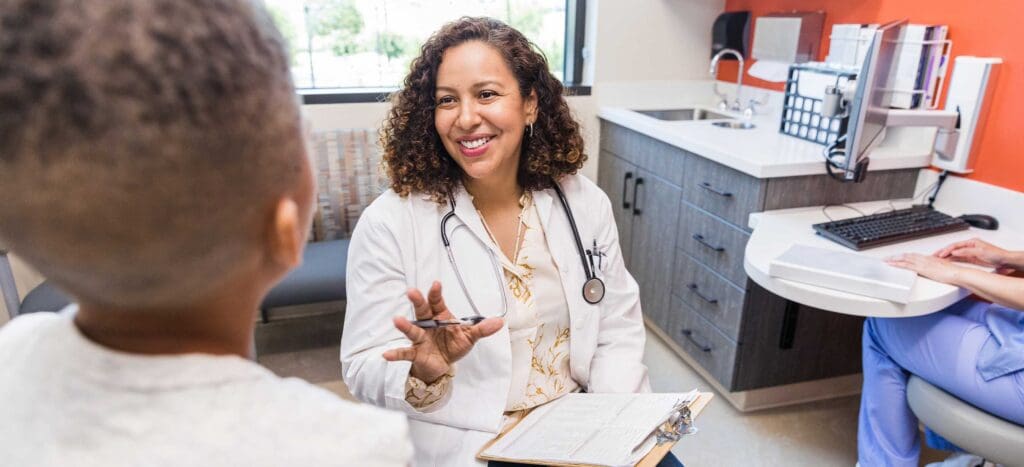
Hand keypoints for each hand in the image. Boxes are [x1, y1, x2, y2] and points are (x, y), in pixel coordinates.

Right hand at [382, 281, 502, 383]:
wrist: (442, 365)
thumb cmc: (453, 346)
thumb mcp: (469, 337)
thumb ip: (482, 329)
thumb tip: (500, 322)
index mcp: (441, 316)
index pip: (437, 301)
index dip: (436, 293)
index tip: (436, 284)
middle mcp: (428, 324)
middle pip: (422, 310)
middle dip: (418, 301)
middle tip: (411, 291)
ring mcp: (421, 338)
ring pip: (413, 330)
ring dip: (405, 326)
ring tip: (396, 320)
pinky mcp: (416, 353)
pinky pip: (405, 353)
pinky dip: (396, 354)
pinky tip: (385, 355)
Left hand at [886, 253, 965, 284]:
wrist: (957, 273)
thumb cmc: (952, 272)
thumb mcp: (941, 268)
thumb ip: (934, 268)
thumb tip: (932, 270)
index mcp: (928, 258)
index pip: (913, 256)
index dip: (904, 256)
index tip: (897, 257)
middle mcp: (924, 259)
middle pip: (907, 256)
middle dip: (896, 257)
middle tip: (887, 258)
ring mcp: (922, 263)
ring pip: (904, 258)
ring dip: (894, 259)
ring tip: (886, 260)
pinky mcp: (922, 268)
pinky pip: (906, 265)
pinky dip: (897, 264)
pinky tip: (892, 265)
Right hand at [934, 238, 1013, 271]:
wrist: (1004, 260)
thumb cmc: (995, 254)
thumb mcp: (980, 251)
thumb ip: (966, 251)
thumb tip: (955, 251)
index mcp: (971, 242)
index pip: (955, 245)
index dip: (947, 250)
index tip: (940, 254)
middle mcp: (969, 247)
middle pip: (952, 249)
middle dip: (942, 252)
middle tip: (933, 256)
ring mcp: (969, 253)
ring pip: (954, 254)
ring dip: (945, 257)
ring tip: (936, 260)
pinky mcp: (970, 259)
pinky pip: (958, 259)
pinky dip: (951, 260)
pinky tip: (946, 262)